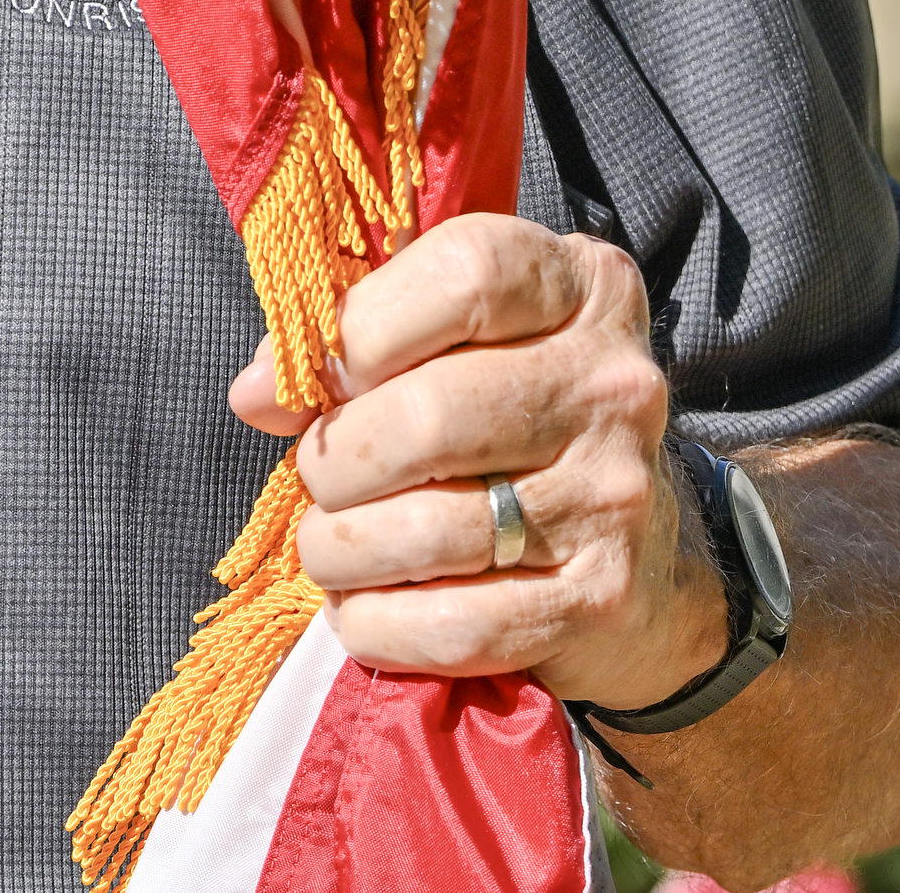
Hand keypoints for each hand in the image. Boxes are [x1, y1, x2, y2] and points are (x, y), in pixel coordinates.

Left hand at [238, 214, 725, 712]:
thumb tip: (257, 392)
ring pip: (429, 528)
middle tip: (319, 479)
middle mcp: (613, 383)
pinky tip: (360, 611)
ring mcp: (615, 493)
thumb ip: (356, 341)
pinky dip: (379, 625)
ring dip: (342, 550)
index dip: (363, 326)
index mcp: (582, 287)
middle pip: (428, 414)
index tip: (326, 375)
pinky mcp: (601, 596)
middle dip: (335, 459)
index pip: (463, 275)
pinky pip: (457, 624)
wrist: (642, 567)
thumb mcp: (454, 347)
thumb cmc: (509, 427)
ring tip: (330, 549)